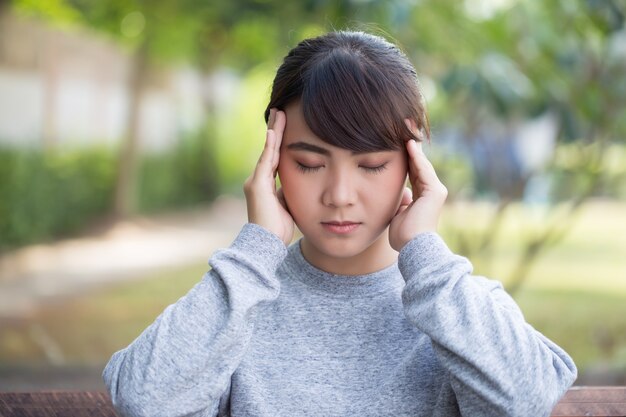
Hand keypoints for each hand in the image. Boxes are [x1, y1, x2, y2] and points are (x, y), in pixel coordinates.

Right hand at [243, 108, 294, 245]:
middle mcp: (258, 180)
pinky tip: (274, 131)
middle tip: (280, 111)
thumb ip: (290, 192)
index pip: (275, 157)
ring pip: (268, 150)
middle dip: (276, 130)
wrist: (266, 244)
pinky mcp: (258, 185)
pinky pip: (266, 160)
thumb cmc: (277, 230)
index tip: (284, 126)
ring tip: (279, 113)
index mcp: (266, 185)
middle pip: (269, 149)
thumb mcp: (287, 205)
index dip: (280, 142)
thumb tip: (301, 184)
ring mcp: (256, 181)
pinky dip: (270, 145)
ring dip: (274, 131)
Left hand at [388, 121, 447, 250]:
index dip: (405, 157)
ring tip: (405, 127)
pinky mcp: (435, 192)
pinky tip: (407, 143)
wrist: (414, 248)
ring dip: (413, 146)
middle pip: (418, 163)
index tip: (396, 141)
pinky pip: (422, 170)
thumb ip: (401, 201)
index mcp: (422, 197)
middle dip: (410, 146)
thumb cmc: (404, 237)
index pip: (413, 171)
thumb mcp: (398, 214)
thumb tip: (403, 193)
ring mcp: (435, 191)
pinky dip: (415, 157)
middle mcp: (431, 191)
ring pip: (421, 163)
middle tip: (403, 126)